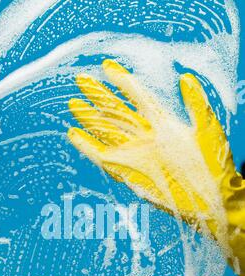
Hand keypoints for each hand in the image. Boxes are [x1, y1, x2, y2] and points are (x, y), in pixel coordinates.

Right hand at [68, 60, 244, 275]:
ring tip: (74, 104)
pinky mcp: (128, 172)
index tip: (106, 67)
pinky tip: (74, 134)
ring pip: (107, 132)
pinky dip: (88, 147)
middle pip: (117, 113)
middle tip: (81, 80)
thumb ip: (196, 104)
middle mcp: (146, 137)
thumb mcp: (207, 129)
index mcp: (164, 124)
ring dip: (90, 119)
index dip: (122, 83)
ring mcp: (136, 154)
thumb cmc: (214, 163)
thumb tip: (185, 78)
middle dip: (99, 97)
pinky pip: (103, 157)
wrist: (212, 196)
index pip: (138, 98)